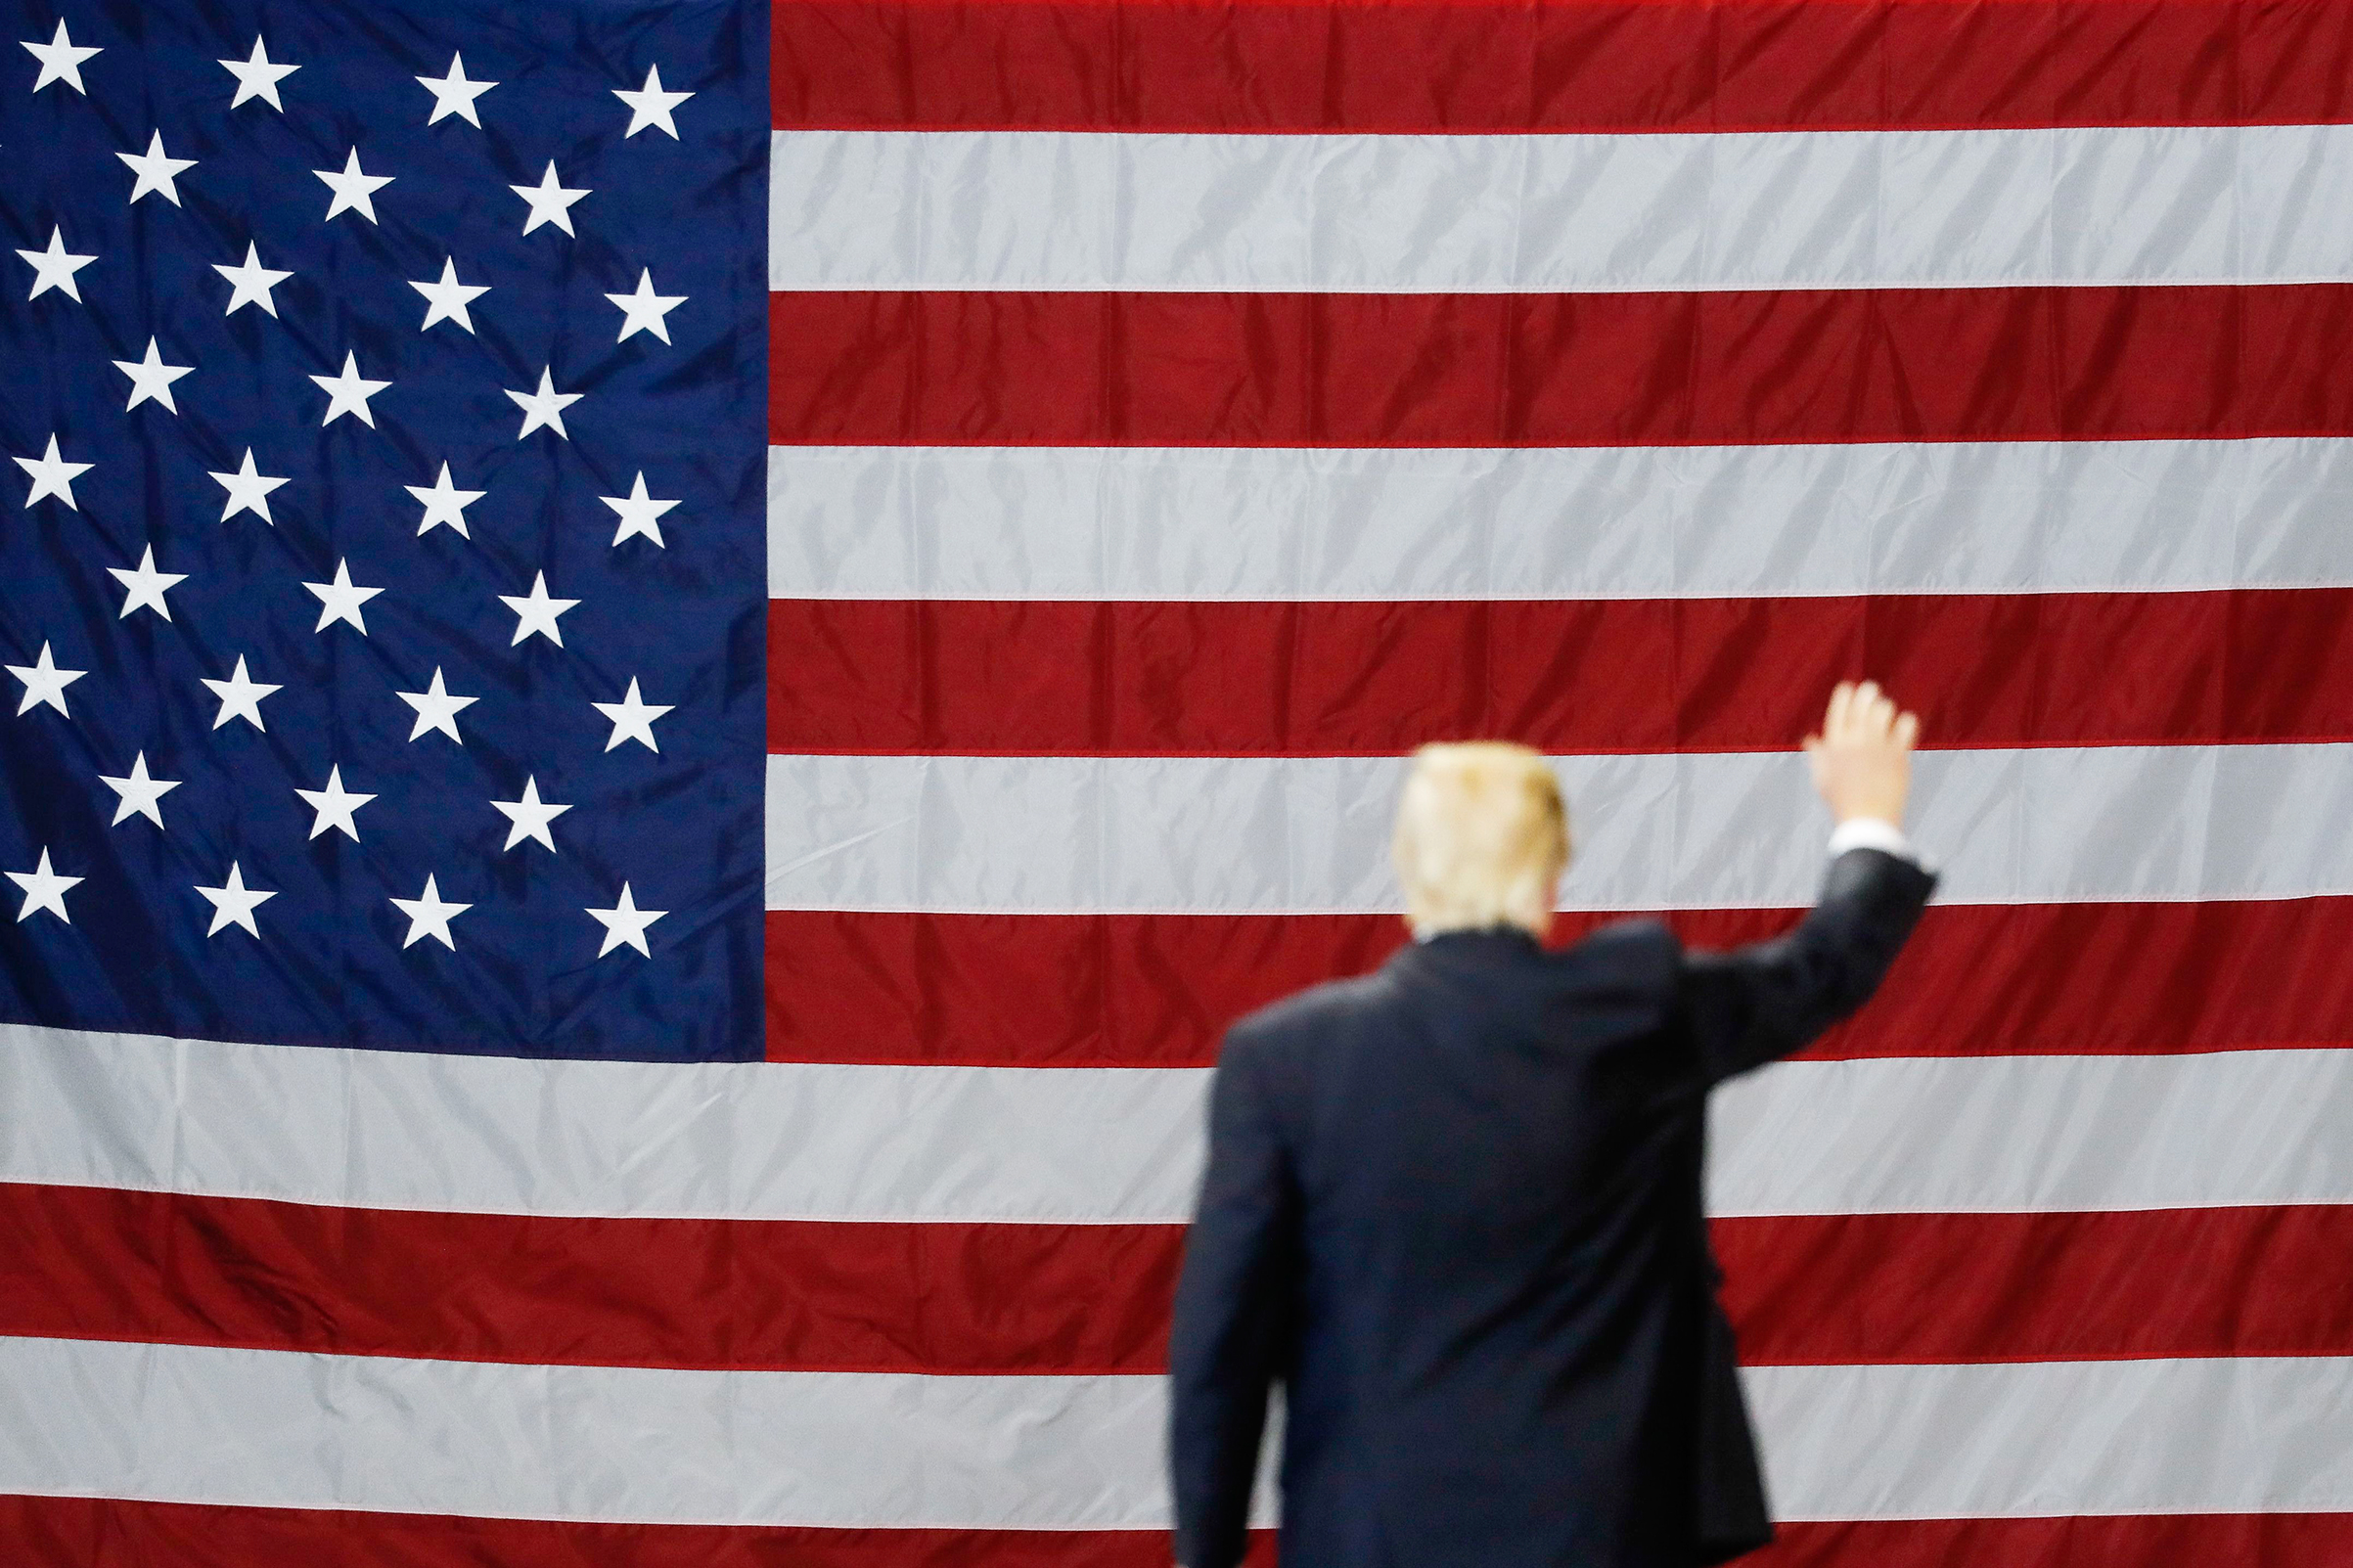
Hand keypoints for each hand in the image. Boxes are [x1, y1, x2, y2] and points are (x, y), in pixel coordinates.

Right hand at [1803, 680, 1918, 826]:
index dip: (1843, 696)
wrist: (1867, 820)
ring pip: (1884, 711)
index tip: (1848, 687)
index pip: (1838, 712)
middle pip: (1862, 706)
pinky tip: (1904, 724)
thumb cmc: (1842, 802)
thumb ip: (1817, 755)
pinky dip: (1906, 722)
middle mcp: (1855, 742)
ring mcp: (1878, 746)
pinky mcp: (1898, 754)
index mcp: (1834, 746)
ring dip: (1884, 708)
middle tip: (1871, 690)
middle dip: (1867, 694)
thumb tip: (1810, 739)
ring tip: (1886, 710)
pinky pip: (1906, 725)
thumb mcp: (1822, 778)